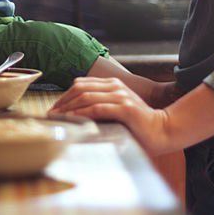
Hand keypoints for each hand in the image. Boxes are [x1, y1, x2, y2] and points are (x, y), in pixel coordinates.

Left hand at [48, 77, 172, 154]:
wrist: (162, 131)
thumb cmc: (138, 125)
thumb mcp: (117, 111)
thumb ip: (101, 107)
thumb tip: (76, 114)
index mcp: (113, 84)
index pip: (81, 84)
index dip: (65, 95)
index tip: (54, 109)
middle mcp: (116, 87)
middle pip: (80, 88)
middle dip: (62, 101)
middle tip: (51, 115)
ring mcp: (121, 96)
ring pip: (86, 97)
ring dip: (68, 108)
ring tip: (57, 118)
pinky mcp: (125, 108)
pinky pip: (97, 108)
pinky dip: (82, 114)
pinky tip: (72, 120)